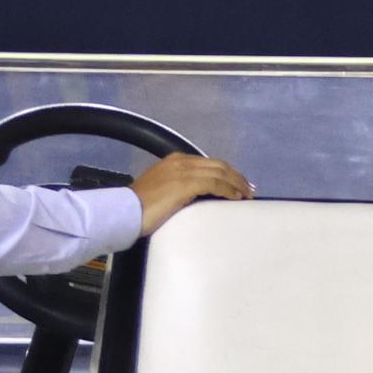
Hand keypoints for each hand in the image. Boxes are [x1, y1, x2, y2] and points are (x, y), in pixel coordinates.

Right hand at [131, 152, 250, 234]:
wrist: (124, 211)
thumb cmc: (139, 208)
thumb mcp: (161, 190)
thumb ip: (178, 188)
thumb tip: (194, 197)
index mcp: (175, 160)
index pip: (208, 163)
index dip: (226, 172)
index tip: (237, 183)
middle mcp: (181, 161)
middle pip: (218, 165)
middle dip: (236, 177)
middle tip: (248, 189)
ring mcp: (183, 171)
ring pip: (220, 173)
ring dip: (237, 184)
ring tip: (247, 195)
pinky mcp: (186, 184)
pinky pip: (215, 183)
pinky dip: (228, 190)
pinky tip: (236, 197)